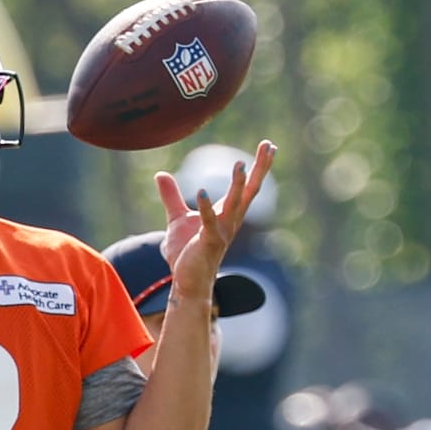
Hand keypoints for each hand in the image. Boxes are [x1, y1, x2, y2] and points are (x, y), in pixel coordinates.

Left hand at [154, 140, 275, 292]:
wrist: (186, 283)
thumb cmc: (186, 254)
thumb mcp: (177, 219)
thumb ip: (171, 196)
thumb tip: (160, 175)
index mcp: (227, 214)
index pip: (247, 187)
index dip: (259, 167)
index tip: (269, 146)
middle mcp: (230, 222)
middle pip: (249, 191)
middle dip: (260, 169)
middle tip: (270, 146)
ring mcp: (221, 232)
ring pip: (234, 205)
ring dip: (237, 185)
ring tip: (241, 164)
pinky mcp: (207, 243)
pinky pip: (209, 223)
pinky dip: (206, 208)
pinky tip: (202, 191)